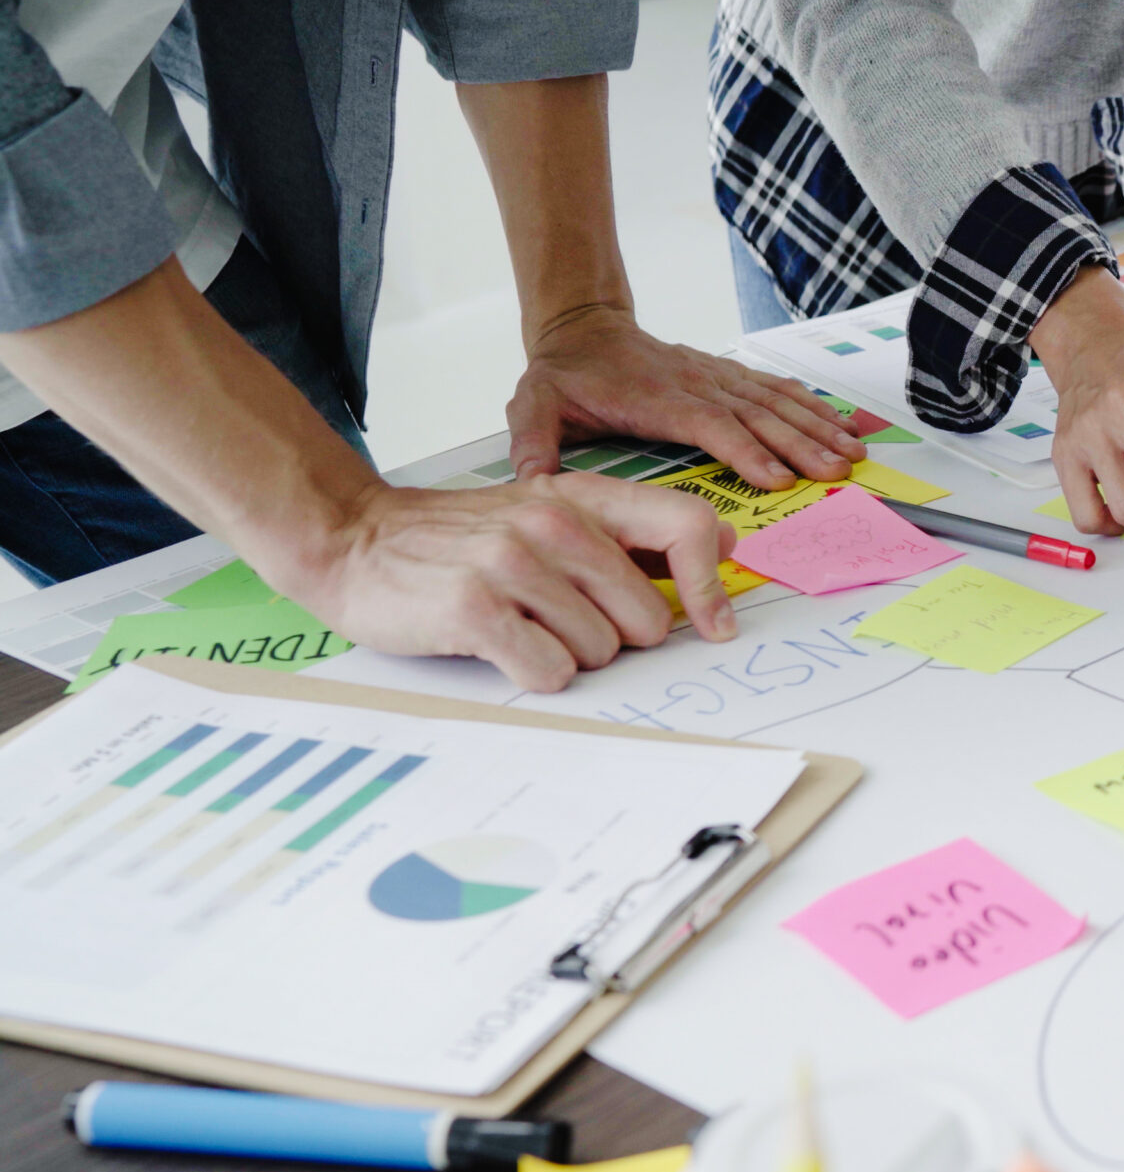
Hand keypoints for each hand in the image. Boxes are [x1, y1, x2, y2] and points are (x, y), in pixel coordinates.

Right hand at [292, 473, 737, 691]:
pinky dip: (532, 673)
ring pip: (600, 652)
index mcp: (584, 498)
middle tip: (561, 620)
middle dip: (616, 637)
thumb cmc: (463, 540)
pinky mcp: (475, 609)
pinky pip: (550, 672)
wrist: (353, 539)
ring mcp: (512, 563)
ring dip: (567, 655)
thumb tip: (723, 544)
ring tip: (520, 624)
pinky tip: (499, 645)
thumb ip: (632, 533)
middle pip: (648, 620)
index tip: (716, 627)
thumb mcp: (551, 514)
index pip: (687, 526)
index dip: (712, 588)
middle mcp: (554, 523)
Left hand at [508, 306, 864, 490]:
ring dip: (816, 426)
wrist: (583, 327)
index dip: (745, 449)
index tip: (778, 477)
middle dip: (802, 443)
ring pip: (774, 400)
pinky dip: (809, 404)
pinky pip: (774, 387)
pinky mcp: (725, 374)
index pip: (709, 423)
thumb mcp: (534, 403)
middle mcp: (694, 383)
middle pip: (757, 414)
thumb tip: (530, 479)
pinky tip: (838, 421)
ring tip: (852, 452)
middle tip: (837, 470)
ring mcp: (714, 376)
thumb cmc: (564, 374)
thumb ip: (534, 440)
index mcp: (656, 397)